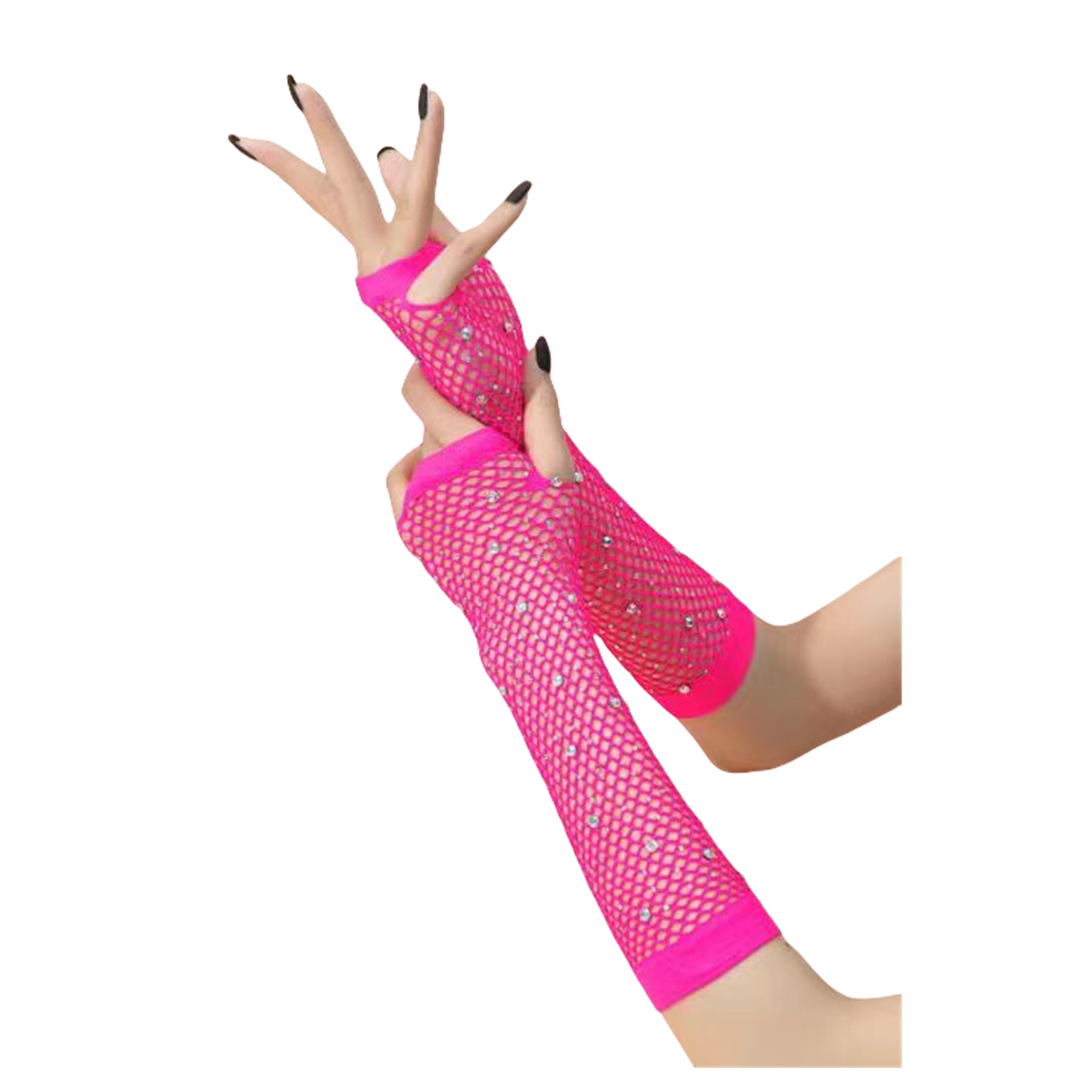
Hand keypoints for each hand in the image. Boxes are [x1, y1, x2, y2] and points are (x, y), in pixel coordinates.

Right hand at [229, 78, 530, 301]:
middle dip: (325, 137)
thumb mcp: (429, 248)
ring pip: (414, 204)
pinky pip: (471, 249)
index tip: (244, 139)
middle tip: (300, 85)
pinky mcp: (438, 296)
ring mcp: (405, 281)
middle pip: (344, 193)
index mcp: (374, 253)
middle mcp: (380, 264)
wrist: (465, 383)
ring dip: (431, 150)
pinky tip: (522, 193)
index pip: (327, 199)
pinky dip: (500, 220)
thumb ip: (411, 201)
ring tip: (434, 99)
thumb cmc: (452, 320)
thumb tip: (386, 151)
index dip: (287, 167)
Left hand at [386, 340, 572, 522]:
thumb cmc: (547, 536)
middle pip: (429, 425)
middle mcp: (430, 471)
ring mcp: (414, 503)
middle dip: (455, 421)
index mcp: (465, 449)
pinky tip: (449, 484)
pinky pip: (404, 485)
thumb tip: (533, 354)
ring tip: (477, 468)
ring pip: (418, 454)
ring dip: (440, 451)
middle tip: (491, 436)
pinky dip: (420, 476)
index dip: (427, 373)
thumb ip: (542, 409)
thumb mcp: (556, 469)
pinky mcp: (409, 529)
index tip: (445, 369)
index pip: (419, 391)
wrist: (523, 604)